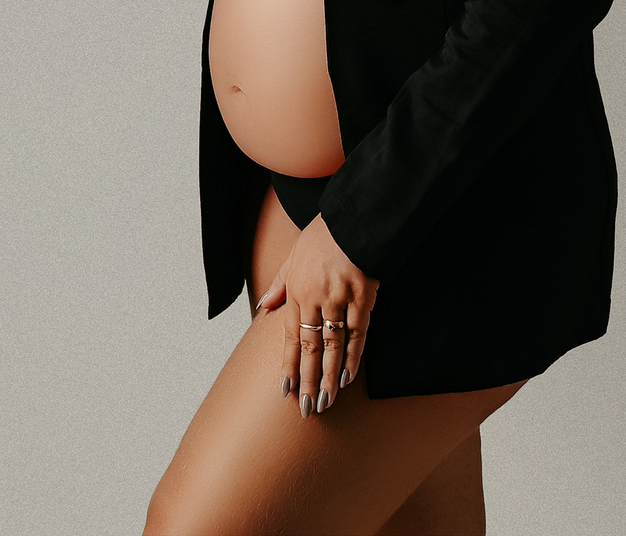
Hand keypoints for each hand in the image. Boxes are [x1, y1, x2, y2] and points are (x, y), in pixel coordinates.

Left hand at [255, 214, 379, 413]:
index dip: (288, 365)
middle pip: (309, 347)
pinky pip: (357, 334)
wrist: (354, 217)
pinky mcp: (362, 298)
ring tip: (324, 402)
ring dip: (327, 377)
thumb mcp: (294, 254)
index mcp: (297, 290)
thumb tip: (263, 306)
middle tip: (305, 408)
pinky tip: (346, 377)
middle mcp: (315, 298)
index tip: (285, 390)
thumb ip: (280, 283)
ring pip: (331, 346)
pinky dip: (352, 357)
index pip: (290, 336)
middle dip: (306, 380)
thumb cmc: (325, 233)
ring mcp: (339, 299)